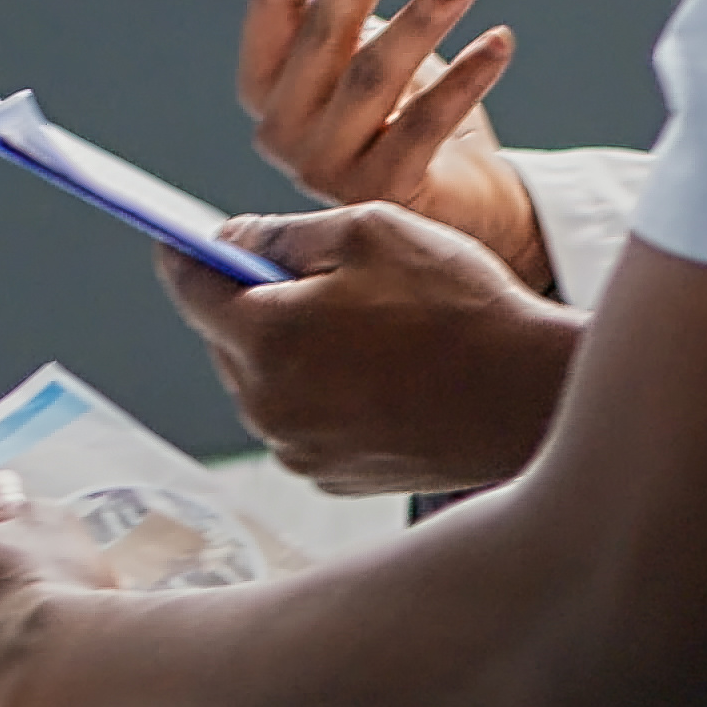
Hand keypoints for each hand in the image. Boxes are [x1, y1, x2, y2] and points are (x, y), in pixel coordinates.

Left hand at [161, 201, 585, 499]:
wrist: (527, 398)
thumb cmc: (458, 305)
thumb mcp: (371, 230)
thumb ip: (283, 230)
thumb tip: (227, 239)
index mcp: (267, 337)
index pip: (189, 286)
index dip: (185, 251)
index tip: (179, 235)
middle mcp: (266, 404)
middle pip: (224, 336)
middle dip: (253, 299)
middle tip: (317, 273)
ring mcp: (296, 449)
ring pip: (262, 379)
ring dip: (290, 347)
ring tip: (368, 325)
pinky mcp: (328, 476)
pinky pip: (299, 418)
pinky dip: (320, 390)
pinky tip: (381, 371)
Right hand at [215, 0, 549, 288]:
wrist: (454, 199)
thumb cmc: (397, 109)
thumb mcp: (351, 44)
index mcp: (262, 84)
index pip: (272, 5)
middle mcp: (280, 130)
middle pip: (323, 33)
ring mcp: (326, 169)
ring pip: (374, 73)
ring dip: (423, 14)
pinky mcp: (382, 193)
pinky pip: (425, 124)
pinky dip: (466, 77)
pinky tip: (499, 40)